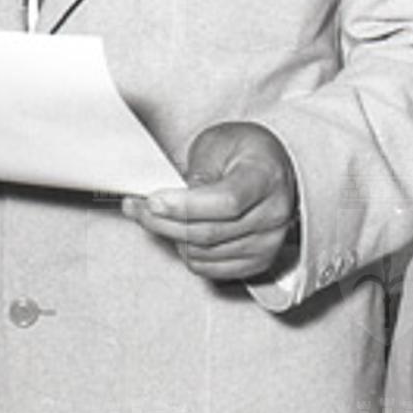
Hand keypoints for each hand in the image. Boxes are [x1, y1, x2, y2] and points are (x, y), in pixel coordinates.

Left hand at [123, 122, 298, 282]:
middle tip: (138, 208)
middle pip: (209, 233)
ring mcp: (268, 242)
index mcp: (267, 177)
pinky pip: (209, 269)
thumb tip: (172, 202)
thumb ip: (197, 172)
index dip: (185, 206)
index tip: (153, 200)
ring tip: (156, 217)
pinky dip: (186, 253)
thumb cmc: (244, 151)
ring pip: (203, 254)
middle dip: (164, 222)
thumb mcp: (217, 144)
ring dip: (170, 237)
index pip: (227, 202)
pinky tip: (178, 233)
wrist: (269, 166)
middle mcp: (274, 214)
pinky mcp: (257, 261)